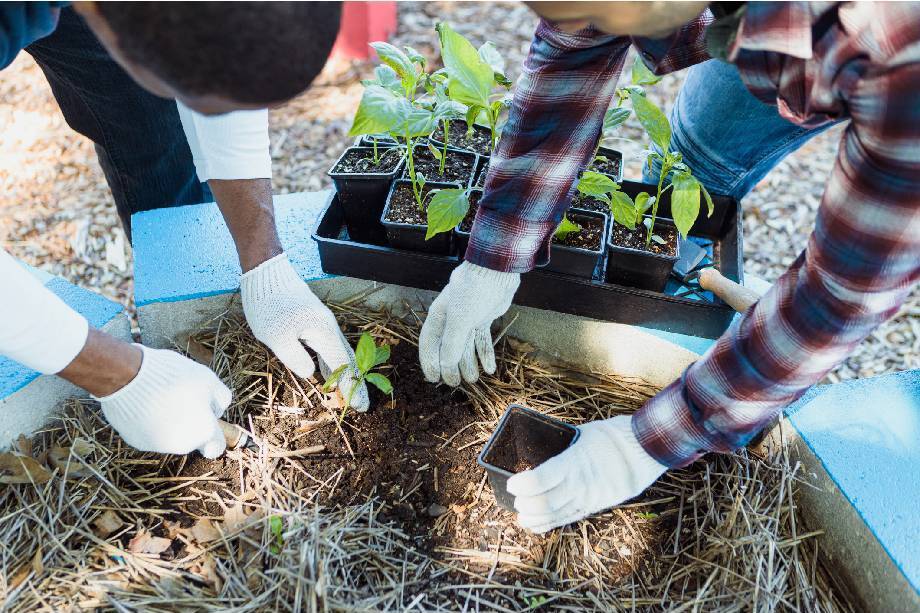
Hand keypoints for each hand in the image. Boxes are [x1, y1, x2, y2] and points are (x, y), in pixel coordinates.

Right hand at [95, 345, 231, 457]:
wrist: (129, 378)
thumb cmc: (173, 377)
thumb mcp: (209, 379)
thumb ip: (220, 398)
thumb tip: (217, 410)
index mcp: (203, 432)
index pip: (217, 446)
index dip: (216, 435)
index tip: (209, 422)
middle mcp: (181, 445)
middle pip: (192, 438)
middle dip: (191, 422)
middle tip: (182, 398)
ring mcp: (157, 445)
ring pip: (170, 436)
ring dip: (170, 422)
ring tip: (161, 397)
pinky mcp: (136, 441)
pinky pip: (149, 433)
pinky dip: (150, 422)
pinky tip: (145, 403)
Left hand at [241, 253, 368, 410]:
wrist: (266, 274)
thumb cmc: (269, 306)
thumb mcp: (277, 338)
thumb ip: (296, 359)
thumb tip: (311, 374)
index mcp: (324, 334)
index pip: (343, 367)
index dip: (352, 387)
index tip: (359, 406)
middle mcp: (328, 329)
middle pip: (347, 360)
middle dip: (355, 383)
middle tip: (362, 404)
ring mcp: (322, 324)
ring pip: (339, 353)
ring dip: (345, 374)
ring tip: (349, 392)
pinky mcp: (313, 321)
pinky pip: (328, 347)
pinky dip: (333, 363)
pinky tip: (328, 372)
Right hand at [419, 261, 519, 385]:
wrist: (495, 272)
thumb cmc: (472, 292)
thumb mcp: (460, 319)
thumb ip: (452, 343)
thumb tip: (445, 365)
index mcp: (439, 317)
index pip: (429, 343)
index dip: (429, 362)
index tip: (433, 379)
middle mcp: (451, 319)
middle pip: (448, 348)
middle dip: (451, 367)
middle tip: (456, 384)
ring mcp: (468, 319)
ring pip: (466, 347)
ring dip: (469, 364)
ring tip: (474, 380)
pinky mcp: (483, 318)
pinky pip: (482, 340)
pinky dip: (485, 354)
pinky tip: (490, 368)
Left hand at [507, 416, 666, 532]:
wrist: (646, 450)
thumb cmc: (614, 436)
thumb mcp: (583, 434)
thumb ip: (564, 446)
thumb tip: (544, 446)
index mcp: (574, 463)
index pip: (541, 479)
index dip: (523, 484)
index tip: (513, 482)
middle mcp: (580, 485)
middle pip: (545, 504)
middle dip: (525, 504)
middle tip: (516, 497)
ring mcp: (589, 499)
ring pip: (556, 516)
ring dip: (534, 518)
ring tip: (521, 515)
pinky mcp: (596, 506)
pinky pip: (569, 518)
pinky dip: (549, 523)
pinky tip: (535, 525)